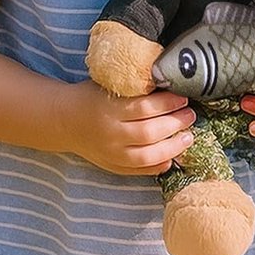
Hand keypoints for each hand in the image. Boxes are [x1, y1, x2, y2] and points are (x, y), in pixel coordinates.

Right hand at [56, 80, 195, 175]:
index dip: (168, 103)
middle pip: (150, 132)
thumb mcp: (108, 85)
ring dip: (173, 147)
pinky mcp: (113, 166)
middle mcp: (111, 133)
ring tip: (188, 136)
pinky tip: (172, 157)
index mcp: (109, 109)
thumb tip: (168, 84)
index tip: (182, 96)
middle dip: (175, 124)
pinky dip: (159, 165)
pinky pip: (141, 170)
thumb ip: (133, 88)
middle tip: (190, 115)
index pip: (145, 108)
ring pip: (148, 156)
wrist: (64, 120)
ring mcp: (112, 153)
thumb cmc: (89, 96)